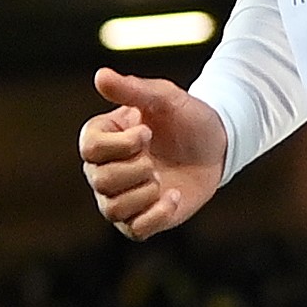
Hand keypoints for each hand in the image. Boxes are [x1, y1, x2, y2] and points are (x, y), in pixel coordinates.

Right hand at [80, 68, 225, 239]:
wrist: (216, 145)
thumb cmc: (186, 117)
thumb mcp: (164, 98)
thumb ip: (132, 89)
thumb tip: (100, 76)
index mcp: (103, 138)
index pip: (90, 148)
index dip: (120, 144)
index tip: (148, 132)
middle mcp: (104, 169)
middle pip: (101, 180)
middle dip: (135, 169)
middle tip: (155, 159)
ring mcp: (121, 197)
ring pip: (113, 209)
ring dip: (143, 194)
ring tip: (162, 179)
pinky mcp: (142, 219)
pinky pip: (135, 230)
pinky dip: (155, 216)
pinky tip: (174, 197)